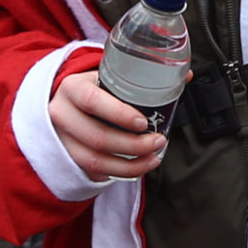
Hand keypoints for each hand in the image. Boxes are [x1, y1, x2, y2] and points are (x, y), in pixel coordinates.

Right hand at [51, 60, 167, 182]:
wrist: (65, 104)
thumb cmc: (95, 89)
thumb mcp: (110, 76)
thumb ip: (143, 75)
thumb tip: (186, 75)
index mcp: (72, 88)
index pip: (92, 101)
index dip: (119, 114)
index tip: (143, 122)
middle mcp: (61, 114)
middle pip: (97, 137)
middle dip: (133, 144)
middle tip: (158, 141)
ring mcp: (62, 139)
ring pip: (95, 160)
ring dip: (130, 164)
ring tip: (153, 158)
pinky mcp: (68, 158)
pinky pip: (95, 171)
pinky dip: (120, 172)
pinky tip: (138, 167)